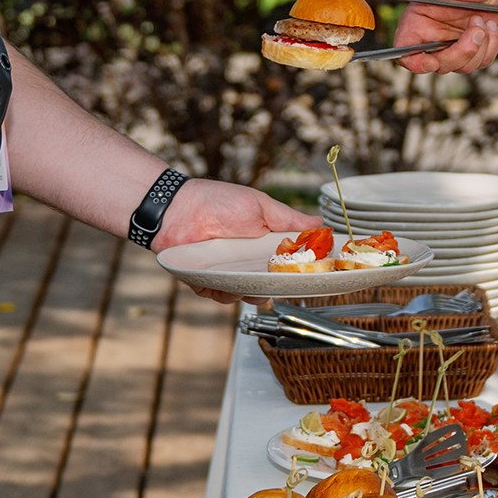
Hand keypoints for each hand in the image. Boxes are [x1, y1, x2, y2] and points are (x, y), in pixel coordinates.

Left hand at [153, 178, 319, 305]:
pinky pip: (221, 295)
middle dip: (272, 287)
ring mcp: (227, 273)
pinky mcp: (207, 282)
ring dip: (246, 290)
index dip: (297, 273)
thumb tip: (319, 223)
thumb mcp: (260, 206)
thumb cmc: (217, 202)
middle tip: (271, 279)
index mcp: (263, 245)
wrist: (177, 208)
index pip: (286, 266)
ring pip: (246, 295)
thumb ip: (289, 219)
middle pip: (268, 286)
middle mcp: (247, 262)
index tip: (307, 275)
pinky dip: (222, 291)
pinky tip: (217, 278)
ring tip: (240, 275)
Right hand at [393, 0, 497, 73]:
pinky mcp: (472, 53)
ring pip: (463, 67)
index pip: (406, 53)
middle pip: (439, 65)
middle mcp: (431, 40)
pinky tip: (491, 26)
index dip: (415, 63)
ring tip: (483, 20)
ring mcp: (452, 49)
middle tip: (477, 29)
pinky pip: (482, 62)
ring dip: (480, 45)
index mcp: (417, 24)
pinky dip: (491, 45)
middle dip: (462, 51)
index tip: (431, 63)